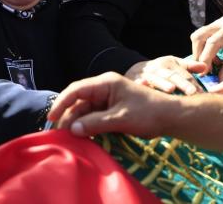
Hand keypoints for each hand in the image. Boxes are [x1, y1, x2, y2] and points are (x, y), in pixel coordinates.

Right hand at [48, 72, 174, 137]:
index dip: (62, 103)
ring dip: (77, 124)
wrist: (170, 117)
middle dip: (67, 117)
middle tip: (58, 134)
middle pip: (78, 102)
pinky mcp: (111, 110)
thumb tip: (73, 129)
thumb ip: (96, 123)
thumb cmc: (148, 113)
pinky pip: (94, 118)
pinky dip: (87, 127)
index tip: (52, 117)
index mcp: (105, 83)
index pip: (76, 90)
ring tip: (68, 139)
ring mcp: (107, 100)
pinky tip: (82, 138)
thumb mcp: (121, 119)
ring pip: (85, 111)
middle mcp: (103, 89)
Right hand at [124, 56, 206, 94]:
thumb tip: (205, 67)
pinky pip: (136, 83)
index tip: (204, 94)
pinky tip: (141, 84)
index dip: (194, 84)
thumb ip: (189, 66)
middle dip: (182, 84)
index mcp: (169, 64)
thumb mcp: (173, 64)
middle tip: (193, 92)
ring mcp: (145, 75)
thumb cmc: (160, 70)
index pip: (184, 75)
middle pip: (172, 76)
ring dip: (162, 83)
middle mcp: (157, 68)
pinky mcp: (133, 81)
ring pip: (155, 79)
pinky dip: (139, 83)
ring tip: (170, 89)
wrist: (135, 71)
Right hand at [190, 11, 222, 78]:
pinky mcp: (217, 26)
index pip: (212, 42)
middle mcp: (222, 22)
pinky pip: (205, 37)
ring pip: (199, 36)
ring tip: (211, 66)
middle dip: (198, 54)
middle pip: (199, 36)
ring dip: (201, 52)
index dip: (205, 59)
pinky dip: (206, 49)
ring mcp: (218, 23)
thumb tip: (219, 80)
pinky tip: (216, 59)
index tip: (203, 73)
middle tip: (202, 70)